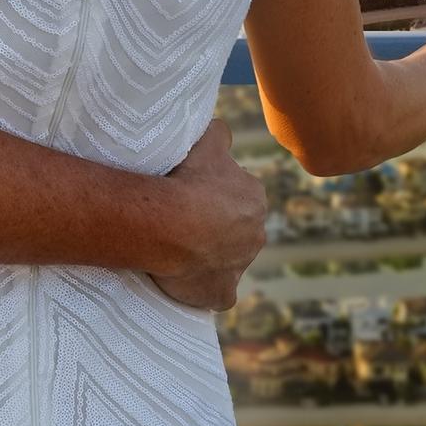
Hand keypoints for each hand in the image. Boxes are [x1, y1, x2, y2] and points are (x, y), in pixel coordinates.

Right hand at [151, 111, 266, 305]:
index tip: (192, 191)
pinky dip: (204, 288)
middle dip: (215, 225)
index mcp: (255, 198)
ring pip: (226, 259)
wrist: (169, 225)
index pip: (239, 194)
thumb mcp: (207, 141)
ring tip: (177, 245)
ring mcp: (240, 266)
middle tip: (182, 218)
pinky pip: (216, 292)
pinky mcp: (223, 293)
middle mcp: (256, 234)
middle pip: (236, 228)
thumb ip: (220, 135)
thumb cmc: (187, 180)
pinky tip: (185, 279)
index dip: (214, 193)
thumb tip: (223, 132)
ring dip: (209, 254)